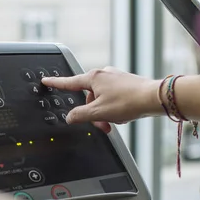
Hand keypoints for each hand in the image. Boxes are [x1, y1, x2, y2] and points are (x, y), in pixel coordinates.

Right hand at [42, 67, 161, 132]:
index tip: (46, 81)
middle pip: (88, 97)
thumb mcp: (99, 113)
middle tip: (102, 125)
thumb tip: (70, 117)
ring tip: (116, 121)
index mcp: (93, 78)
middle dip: (93, 113)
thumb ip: (81, 115)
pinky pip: (113, 98)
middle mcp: (103, 74)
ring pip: (101, 99)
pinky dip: (115, 109)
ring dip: (105, 113)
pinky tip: (123, 116)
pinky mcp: (126, 83)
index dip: (56, 83)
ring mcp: (115, 78)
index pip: (69, 82)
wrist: (153, 98)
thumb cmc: (129, 101)